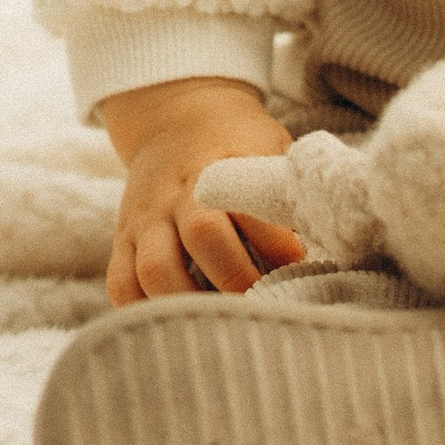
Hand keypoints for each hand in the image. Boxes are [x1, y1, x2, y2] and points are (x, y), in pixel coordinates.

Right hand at [98, 76, 305, 305]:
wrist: (174, 116)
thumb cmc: (236, 142)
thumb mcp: (266, 144)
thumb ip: (284, 186)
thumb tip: (323, 234)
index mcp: (220, 166)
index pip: (249, 205)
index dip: (279, 242)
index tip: (303, 267)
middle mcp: (177, 193)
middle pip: (203, 235)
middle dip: (237, 278)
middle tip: (266, 307)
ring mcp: (145, 219)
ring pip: (154, 269)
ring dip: (190, 305)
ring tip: (223, 326)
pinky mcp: (122, 241)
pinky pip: (121, 285)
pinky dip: (144, 313)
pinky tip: (178, 327)